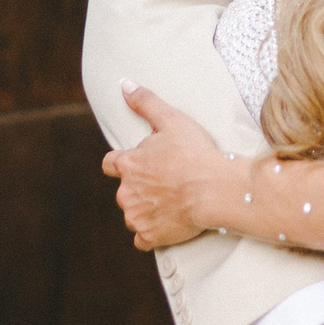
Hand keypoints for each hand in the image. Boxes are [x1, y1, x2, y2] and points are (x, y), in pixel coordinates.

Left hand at [102, 83, 221, 248]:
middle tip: (166, 185)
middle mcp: (126, 192)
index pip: (110, 164)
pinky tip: (168, 226)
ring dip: (146, 210)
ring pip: (133, 214)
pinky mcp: (149, 235)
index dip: (123, 164)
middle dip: (140, 189)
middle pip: (125, 192)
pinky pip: (143, 239)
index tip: (139, 166)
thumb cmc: (194, 152)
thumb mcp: (170, 119)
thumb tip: (124, 85)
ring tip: (171, 204)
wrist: (213, 188)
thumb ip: (145, 102)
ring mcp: (136, 215)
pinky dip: (152, 234)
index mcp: (128, 164)